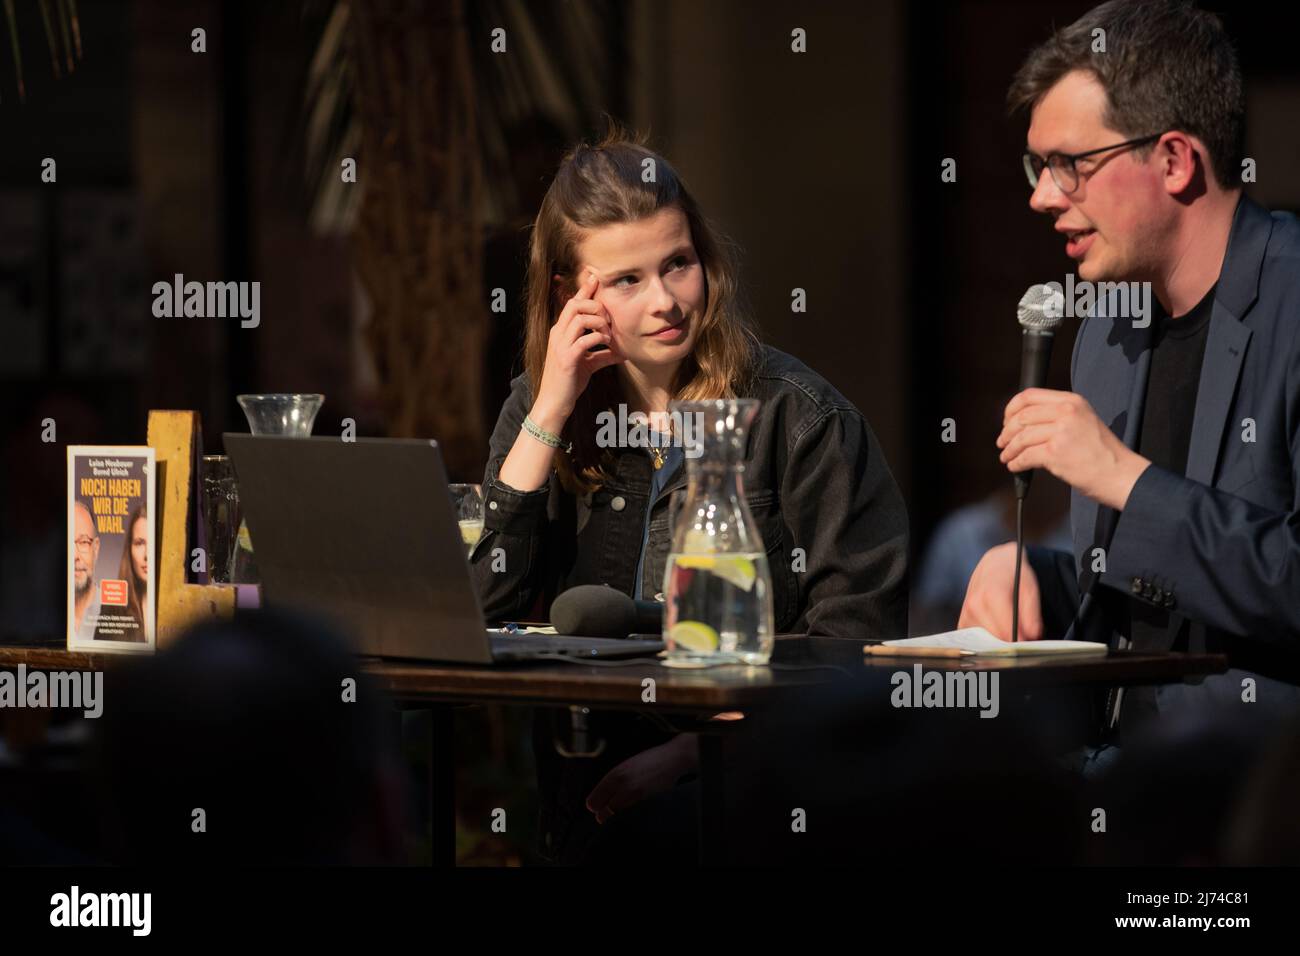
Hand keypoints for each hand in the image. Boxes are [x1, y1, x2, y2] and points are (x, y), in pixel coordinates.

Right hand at [533, 270, 624, 426]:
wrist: (554, 403)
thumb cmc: (569, 383)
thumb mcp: (588, 365)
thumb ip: (602, 355)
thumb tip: (623, 351)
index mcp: (560, 332)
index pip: (572, 303)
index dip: (585, 289)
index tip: (596, 277)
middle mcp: (557, 334)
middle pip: (575, 304)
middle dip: (596, 305)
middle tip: (609, 320)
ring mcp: (560, 345)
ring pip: (579, 317)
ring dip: (599, 322)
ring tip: (608, 334)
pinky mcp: (566, 358)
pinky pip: (585, 339)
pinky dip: (599, 339)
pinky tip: (607, 345)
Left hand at [585, 734, 698, 824]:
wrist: (672, 759)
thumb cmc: (648, 762)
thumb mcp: (625, 767)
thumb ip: (611, 783)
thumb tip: (597, 803)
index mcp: (614, 775)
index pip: (593, 802)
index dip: (596, 807)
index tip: (600, 808)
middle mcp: (622, 785)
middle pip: (603, 815)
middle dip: (605, 816)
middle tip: (612, 813)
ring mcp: (636, 795)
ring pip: (617, 819)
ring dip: (619, 819)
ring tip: (625, 812)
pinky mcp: (648, 803)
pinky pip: (632, 818)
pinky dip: (632, 819)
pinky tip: (636, 811)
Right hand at [958, 541, 1042, 640]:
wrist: (995, 564)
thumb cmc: (1015, 576)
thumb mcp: (1030, 589)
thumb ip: (1032, 614)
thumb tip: (1031, 636)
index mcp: (992, 594)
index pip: (1007, 632)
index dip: (1020, 642)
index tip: (1029, 644)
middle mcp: (975, 604)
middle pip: (997, 639)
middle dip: (1012, 642)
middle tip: (1023, 636)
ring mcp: (966, 613)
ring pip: (987, 641)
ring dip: (1000, 640)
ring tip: (1009, 627)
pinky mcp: (963, 620)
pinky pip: (977, 640)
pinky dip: (988, 639)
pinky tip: (997, 628)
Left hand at [997, 388, 1149, 510]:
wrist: (1119, 473)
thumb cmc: (1101, 452)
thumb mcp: (1084, 420)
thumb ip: (1058, 415)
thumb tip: (1023, 422)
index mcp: (1072, 401)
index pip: (1030, 395)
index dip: (1011, 408)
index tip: (1006, 421)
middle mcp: (1067, 412)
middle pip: (1022, 417)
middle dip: (1007, 432)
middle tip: (1002, 442)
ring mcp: (1061, 432)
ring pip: (1021, 437)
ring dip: (1009, 449)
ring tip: (1007, 457)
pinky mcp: (1056, 453)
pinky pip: (1025, 456)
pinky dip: (1016, 463)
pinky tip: (1015, 467)